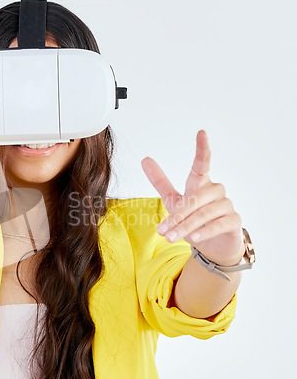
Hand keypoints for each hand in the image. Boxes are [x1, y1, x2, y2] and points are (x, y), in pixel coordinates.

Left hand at [141, 130, 244, 265]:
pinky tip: (196, 237)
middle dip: (178, 216)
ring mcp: (227, 205)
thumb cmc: (193, 219)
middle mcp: (215, 191)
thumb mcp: (173, 200)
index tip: (202, 132)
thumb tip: (144, 159)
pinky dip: (206, 230)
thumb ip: (160, 181)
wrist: (213, 246)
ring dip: (187, 226)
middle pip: (195, 199)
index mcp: (200, 183)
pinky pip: (219, 224)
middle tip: (162, 231)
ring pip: (205, 212)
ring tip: (171, 237)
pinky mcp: (234, 221)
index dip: (202, 149)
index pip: (201, 164)